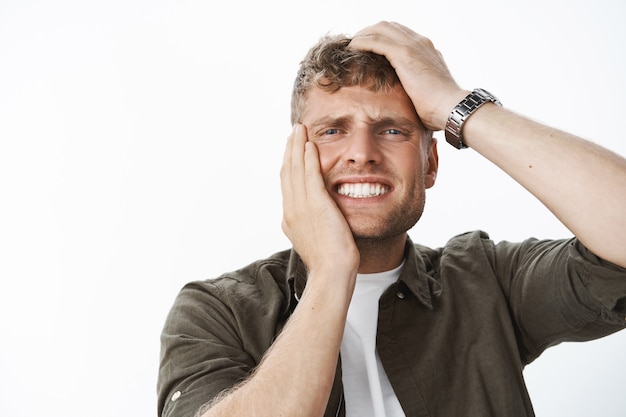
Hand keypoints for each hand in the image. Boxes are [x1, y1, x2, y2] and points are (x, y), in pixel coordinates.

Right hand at [280, 124, 359, 276]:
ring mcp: (301, 207)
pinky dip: (308, 158)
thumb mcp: (315, 241)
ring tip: (300, 129)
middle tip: (293, 131)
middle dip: (290, 149)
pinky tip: (310, 144)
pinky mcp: (315, 205)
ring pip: (295, 169)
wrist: (331, 273)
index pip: (288, 184)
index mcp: (290, 218)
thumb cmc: (329, 264)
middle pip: (287, 172)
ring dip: (297, 146)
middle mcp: (291, 210)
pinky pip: (310, 175)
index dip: (289, 164)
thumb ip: (312, 226)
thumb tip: (314, 220)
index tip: (292, 150)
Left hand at [349, 21, 466, 130]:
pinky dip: (362, 42)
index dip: (382, 39)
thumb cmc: (440, 110)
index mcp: (427, 51)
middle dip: (369, 32)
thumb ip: (415, 88)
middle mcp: (421, 43)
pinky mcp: (405, 54)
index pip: (400, 35)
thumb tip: (406, 100)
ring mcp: (414, 46)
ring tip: (350, 47)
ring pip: (381, 29)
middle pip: (388, 27)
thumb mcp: (425, 94)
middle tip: (355, 45)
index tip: (367, 50)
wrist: (451, 108)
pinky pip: (377, 40)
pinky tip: (351, 50)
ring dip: (363, 35)